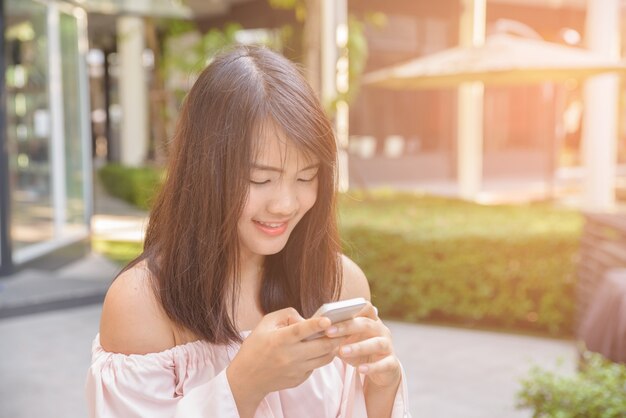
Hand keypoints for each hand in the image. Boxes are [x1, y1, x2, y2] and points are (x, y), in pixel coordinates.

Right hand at [227, 307, 344, 415]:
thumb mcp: (265, 323)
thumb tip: (307, 319)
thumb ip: (286, 315)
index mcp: (280, 340)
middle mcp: (290, 356)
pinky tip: (316, 352)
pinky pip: (316, 367)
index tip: (328, 320)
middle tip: (343, 328)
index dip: (316, 325)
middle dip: (336, 336)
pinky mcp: (299, 379)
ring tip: (334, 339)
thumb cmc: (256, 346)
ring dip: (332, 347)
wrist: (247, 379)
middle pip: (322, 346)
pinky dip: (319, 358)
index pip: (301, 331)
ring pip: (325, 358)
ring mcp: (296, 370)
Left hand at [326, 302, 401, 388]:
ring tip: (342, 351)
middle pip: (367, 324)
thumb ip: (331, 333)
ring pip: (377, 343)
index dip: (349, 308)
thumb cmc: (359, 351)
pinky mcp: (391, 363)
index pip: (365, 307)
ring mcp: (388, 346)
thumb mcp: (345, 341)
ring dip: (359, 346)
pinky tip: (360, 369)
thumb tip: (304, 323)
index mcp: (370, 321)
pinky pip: (384, 364)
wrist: (380, 371)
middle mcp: (381, 330)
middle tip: (329, 332)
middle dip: (347, 327)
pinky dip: (372, 366)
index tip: (330, 315)